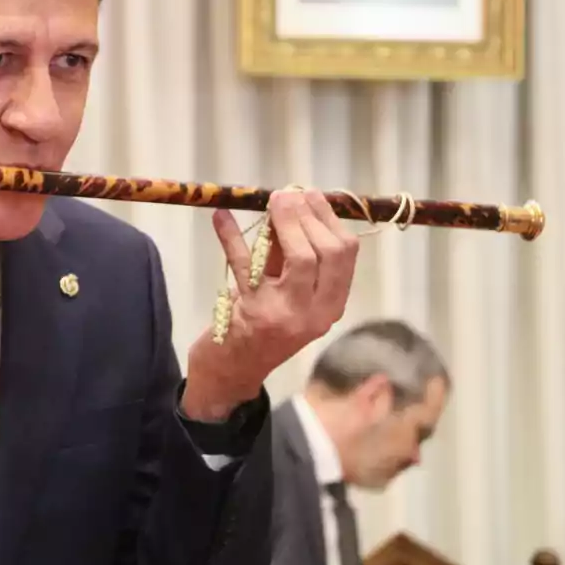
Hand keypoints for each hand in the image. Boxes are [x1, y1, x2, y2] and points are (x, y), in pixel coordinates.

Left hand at [182, 188, 358, 420]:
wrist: (232, 370)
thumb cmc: (260, 322)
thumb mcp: (285, 290)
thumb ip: (288, 253)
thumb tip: (288, 203)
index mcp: (331, 305)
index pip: (344, 254)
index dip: (328, 219)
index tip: (310, 195)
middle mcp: (315, 313)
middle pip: (327, 254)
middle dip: (308, 216)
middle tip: (288, 194)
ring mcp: (286, 315)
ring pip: (299, 259)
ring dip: (284, 223)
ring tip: (270, 199)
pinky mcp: (252, 315)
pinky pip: (245, 267)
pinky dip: (231, 237)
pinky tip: (220, 217)